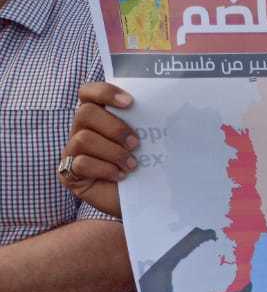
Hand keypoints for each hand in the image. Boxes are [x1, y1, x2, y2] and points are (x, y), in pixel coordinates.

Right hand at [60, 82, 139, 215]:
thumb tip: (173, 107)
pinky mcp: (69, 174)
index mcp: (100, 117)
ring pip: (83, 139)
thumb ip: (150, 122)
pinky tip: (120, 176)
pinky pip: (80, 163)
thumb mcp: (152, 142)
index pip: (89, 93)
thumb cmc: (148, 167)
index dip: (105, 92)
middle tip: (136, 143)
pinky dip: (104, 169)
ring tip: (132, 164)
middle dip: (114, 127)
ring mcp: (72, 152)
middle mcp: (81, 130)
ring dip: (113, 152)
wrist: (146, 199)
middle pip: (85, 113)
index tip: (130, 103)